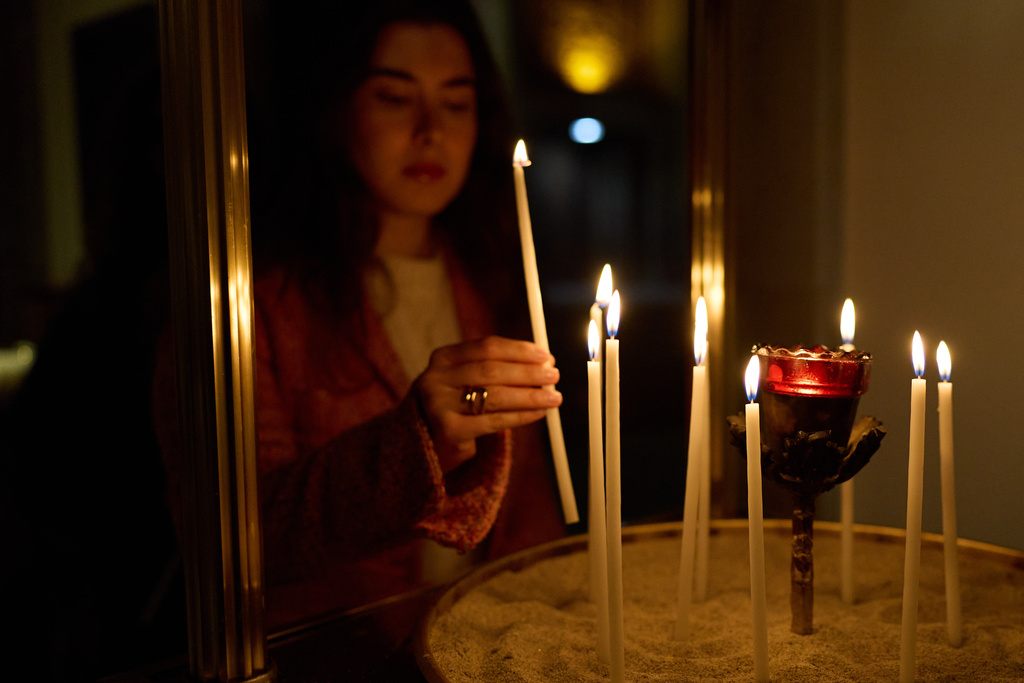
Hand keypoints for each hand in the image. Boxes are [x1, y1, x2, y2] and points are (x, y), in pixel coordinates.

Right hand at [415, 335, 561, 472]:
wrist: (424, 443)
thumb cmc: (456, 406)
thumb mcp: (467, 380)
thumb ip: (497, 368)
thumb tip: (543, 362)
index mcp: (443, 358)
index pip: (487, 347)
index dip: (519, 350)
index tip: (545, 356)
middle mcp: (436, 378)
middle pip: (492, 370)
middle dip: (528, 373)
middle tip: (554, 376)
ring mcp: (439, 405)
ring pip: (495, 396)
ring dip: (530, 396)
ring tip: (554, 397)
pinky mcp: (449, 430)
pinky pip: (494, 421)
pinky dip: (522, 416)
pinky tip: (539, 413)